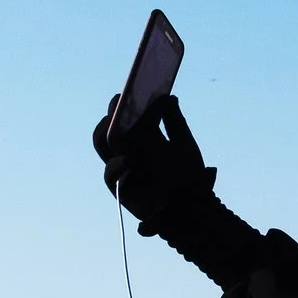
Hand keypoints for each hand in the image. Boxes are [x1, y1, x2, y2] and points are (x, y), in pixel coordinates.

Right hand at [95, 96, 216, 233]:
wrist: (194, 207)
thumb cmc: (189, 176)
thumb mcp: (184, 145)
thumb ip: (174, 122)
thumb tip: (168, 97)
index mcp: (144, 138)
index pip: (127, 116)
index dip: (123, 104)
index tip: (127, 91)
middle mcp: (129, 150)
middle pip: (110, 128)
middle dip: (112, 114)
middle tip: (119, 103)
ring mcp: (123, 168)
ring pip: (103, 146)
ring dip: (106, 133)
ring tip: (115, 125)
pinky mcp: (120, 188)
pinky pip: (110, 175)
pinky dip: (115, 166)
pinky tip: (126, 159)